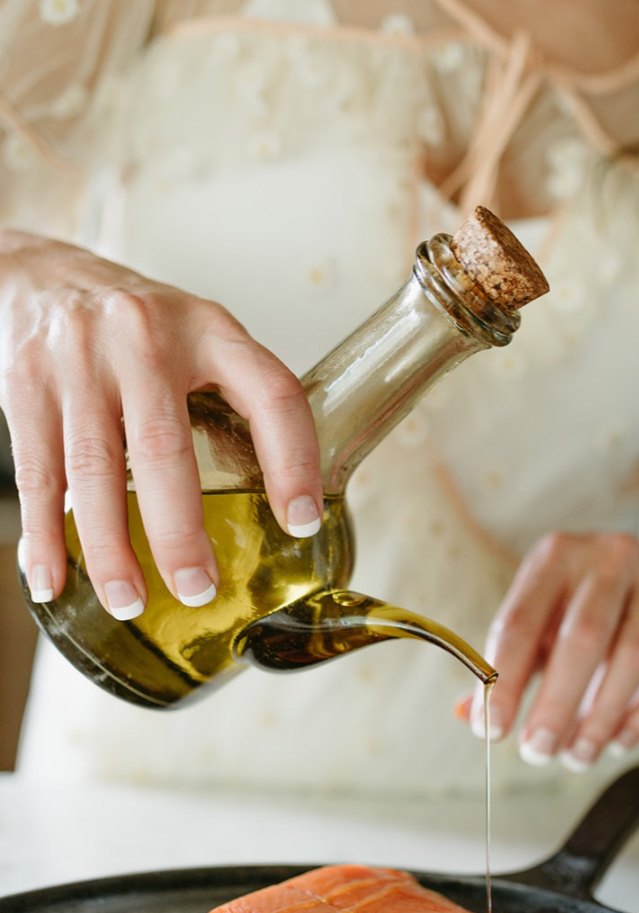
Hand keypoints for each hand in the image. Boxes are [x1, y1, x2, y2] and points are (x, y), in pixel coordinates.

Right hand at [0, 231, 322, 616]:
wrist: (38, 273)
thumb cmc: (137, 324)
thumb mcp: (199, 335)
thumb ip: (236, 396)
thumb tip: (283, 502)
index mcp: (208, 330)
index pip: (271, 393)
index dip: (293, 461)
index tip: (300, 523)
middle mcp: (143, 339)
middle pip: (163, 448)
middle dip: (179, 533)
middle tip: (198, 589)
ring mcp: (78, 362)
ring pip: (94, 472)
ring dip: (110, 549)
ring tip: (130, 601)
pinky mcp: (26, 387)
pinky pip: (37, 475)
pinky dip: (43, 537)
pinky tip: (53, 581)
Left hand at [465, 531, 638, 768]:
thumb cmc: (587, 605)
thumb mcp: (540, 622)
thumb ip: (506, 666)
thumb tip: (467, 714)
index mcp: (555, 557)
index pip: (520, 621)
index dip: (502, 681)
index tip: (492, 729)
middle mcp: (607, 559)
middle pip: (581, 637)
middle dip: (556, 704)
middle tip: (538, 751)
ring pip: (631, 655)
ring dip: (602, 717)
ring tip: (578, 755)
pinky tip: (619, 740)